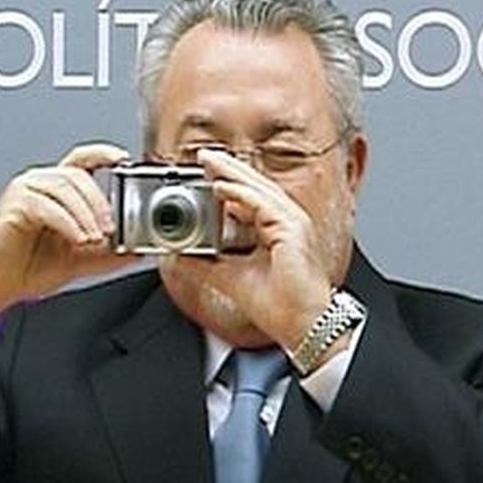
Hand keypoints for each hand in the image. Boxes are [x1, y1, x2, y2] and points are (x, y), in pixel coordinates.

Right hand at [0, 143, 135, 327]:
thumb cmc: (23, 268)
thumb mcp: (78, 259)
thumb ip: (106, 252)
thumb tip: (137, 250)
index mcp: (54, 190)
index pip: (82, 160)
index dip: (104, 154)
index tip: (124, 159)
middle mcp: (38, 184)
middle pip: (78, 176)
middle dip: (101, 202)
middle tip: (112, 229)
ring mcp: (23, 191)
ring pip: (66, 188)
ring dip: (87, 214)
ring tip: (95, 239)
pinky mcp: (13, 205)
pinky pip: (49, 207)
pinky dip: (69, 223)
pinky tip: (78, 240)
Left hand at [168, 148, 340, 348]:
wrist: (303, 326)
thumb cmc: (281, 307)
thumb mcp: (229, 278)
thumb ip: (205, 265)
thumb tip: (179, 255)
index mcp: (276, 231)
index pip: (250, 198)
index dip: (228, 182)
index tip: (205, 173)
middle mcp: (287, 222)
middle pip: (254, 186)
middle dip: (228, 168)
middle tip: (203, 156)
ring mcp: (293, 224)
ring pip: (259, 189)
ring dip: (232, 173)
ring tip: (209, 161)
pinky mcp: (292, 231)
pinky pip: (263, 204)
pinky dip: (241, 193)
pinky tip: (221, 186)